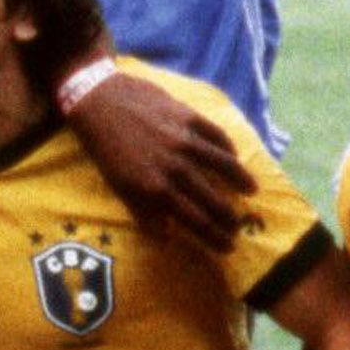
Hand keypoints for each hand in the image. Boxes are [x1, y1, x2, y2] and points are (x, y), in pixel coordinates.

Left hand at [64, 68, 251, 255]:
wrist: (98, 101)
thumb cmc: (106, 149)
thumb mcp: (119, 187)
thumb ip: (144, 213)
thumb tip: (167, 237)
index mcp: (155, 189)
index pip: (194, 221)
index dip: (214, 237)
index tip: (227, 247)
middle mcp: (174, 167)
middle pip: (212, 199)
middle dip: (229, 218)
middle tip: (238, 227)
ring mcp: (183, 140)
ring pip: (223, 166)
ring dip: (240, 180)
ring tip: (251, 191)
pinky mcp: (188, 116)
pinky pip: (216, 135)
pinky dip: (228, 148)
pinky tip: (235, 156)